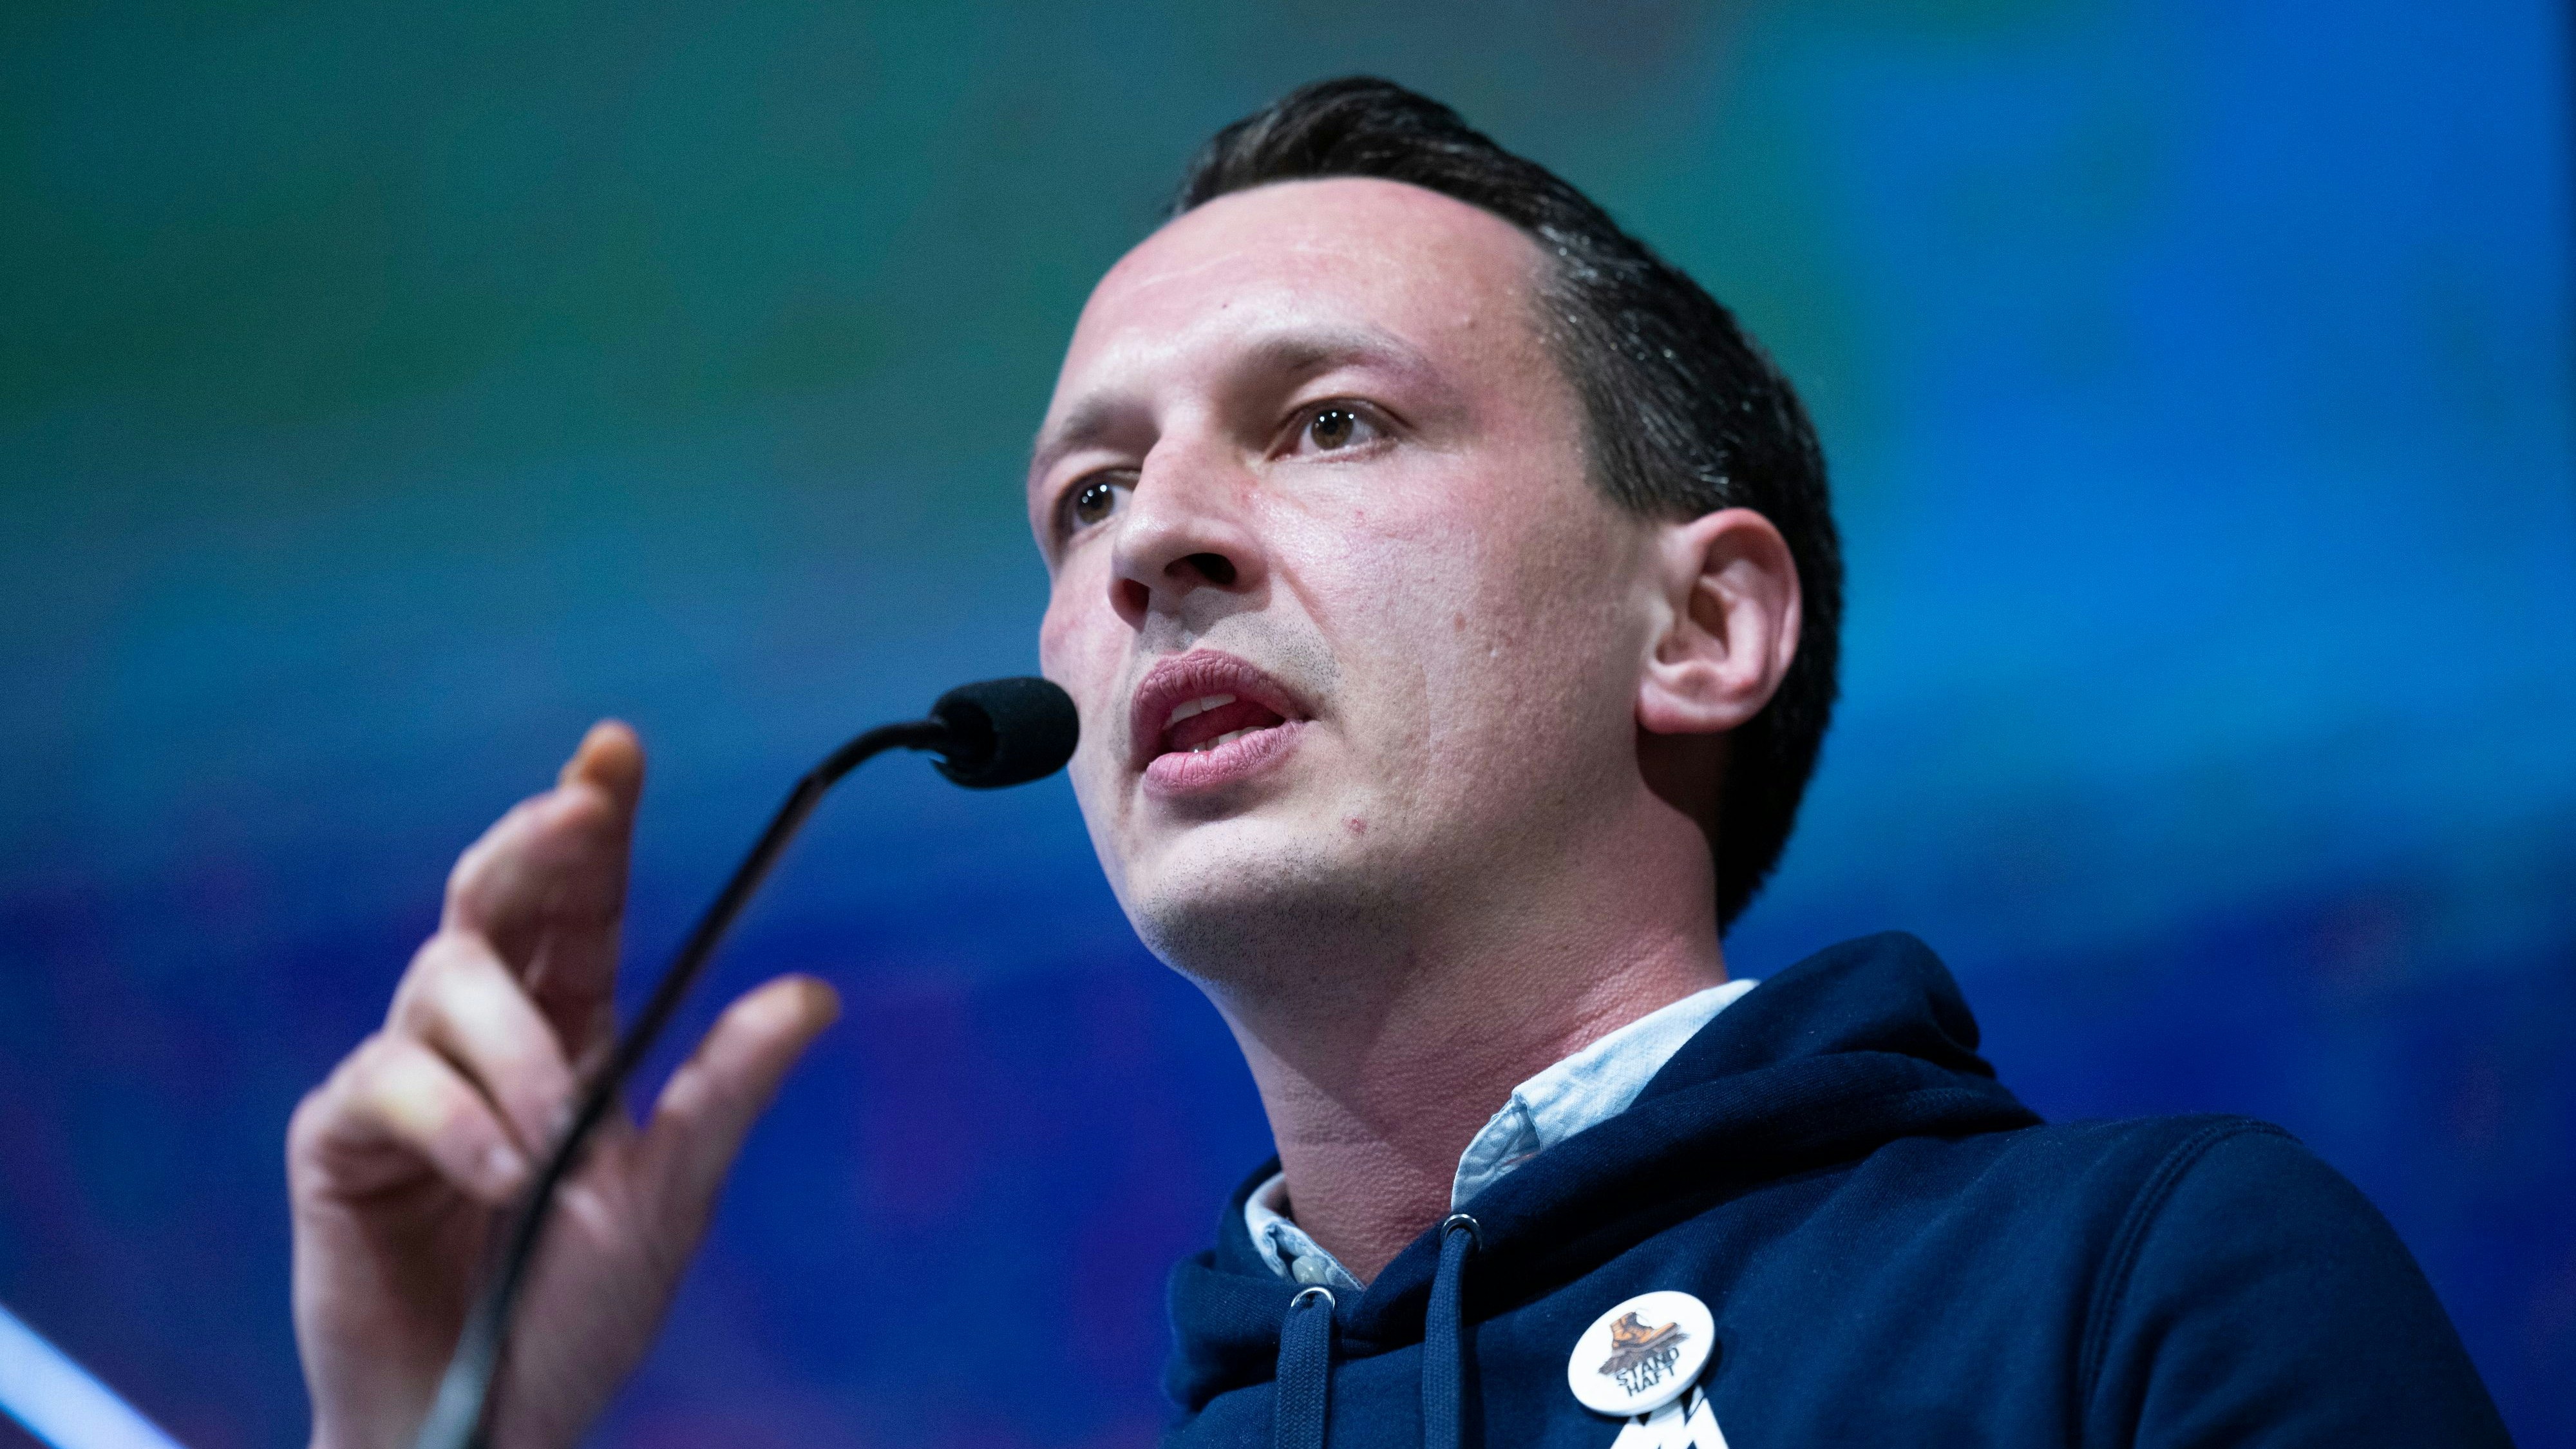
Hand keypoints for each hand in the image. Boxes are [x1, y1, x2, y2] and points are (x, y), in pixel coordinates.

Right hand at [286, 724, 839, 1448]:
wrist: (489, 1415)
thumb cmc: (576, 1310)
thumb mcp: (672, 1197)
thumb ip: (726, 1092)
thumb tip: (814, 993)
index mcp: (572, 1029)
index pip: (580, 900)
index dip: (590, 819)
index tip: (615, 748)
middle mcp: (486, 1035)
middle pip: (494, 896)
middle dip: (536, 839)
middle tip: (581, 805)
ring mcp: (408, 1077)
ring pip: (447, 985)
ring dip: (516, 1055)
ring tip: (551, 1145)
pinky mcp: (343, 1136)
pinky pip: (390, 1081)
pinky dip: (456, 1121)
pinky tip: (500, 1178)